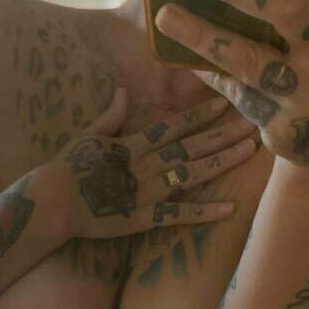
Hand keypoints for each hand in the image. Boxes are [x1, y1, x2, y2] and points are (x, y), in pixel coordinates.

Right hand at [44, 85, 255, 240]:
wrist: (53, 202)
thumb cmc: (67, 168)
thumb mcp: (89, 135)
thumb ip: (112, 115)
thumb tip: (124, 90)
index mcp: (133, 145)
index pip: (173, 126)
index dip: (200, 114)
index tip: (224, 102)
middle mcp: (145, 165)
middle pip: (191, 145)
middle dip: (223, 132)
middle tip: (254, 121)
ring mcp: (146, 192)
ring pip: (191, 173)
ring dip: (222, 161)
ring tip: (250, 150)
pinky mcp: (142, 218)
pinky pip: (176, 216)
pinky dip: (202, 213)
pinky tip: (229, 209)